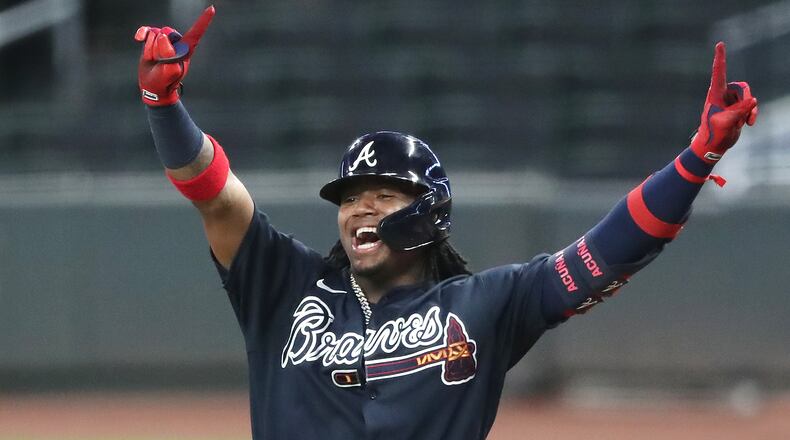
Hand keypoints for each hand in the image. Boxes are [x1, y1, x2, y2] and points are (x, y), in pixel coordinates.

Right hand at [134, 6, 215, 105]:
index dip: (203, 20)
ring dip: (150, 48)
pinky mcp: (152, 39)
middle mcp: (176, 42)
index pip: (196, 33)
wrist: (152, 86)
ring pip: (155, 33)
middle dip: (158, 47)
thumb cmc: (164, 82)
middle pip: (167, 32)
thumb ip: (168, 56)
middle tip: (159, 62)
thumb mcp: (168, 72)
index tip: (211, 9)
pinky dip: (142, 34)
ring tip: (154, 60)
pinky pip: (146, 30)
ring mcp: (164, 40)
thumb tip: (163, 37)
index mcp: (186, 50)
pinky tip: (138, 39)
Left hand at [690, 42, 758, 162]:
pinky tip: (748, 124)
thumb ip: (739, 110)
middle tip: (744, 116)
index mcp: (715, 95)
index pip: (719, 73)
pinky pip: (750, 105)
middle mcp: (722, 95)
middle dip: (746, 101)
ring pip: (748, 97)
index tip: (719, 44)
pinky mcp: (737, 108)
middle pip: (742, 88)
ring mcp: (730, 102)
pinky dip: (751, 114)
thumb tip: (753, 100)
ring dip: (749, 110)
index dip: (720, 58)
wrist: (714, 146)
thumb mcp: (727, 123)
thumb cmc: (714, 134)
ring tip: (744, 123)